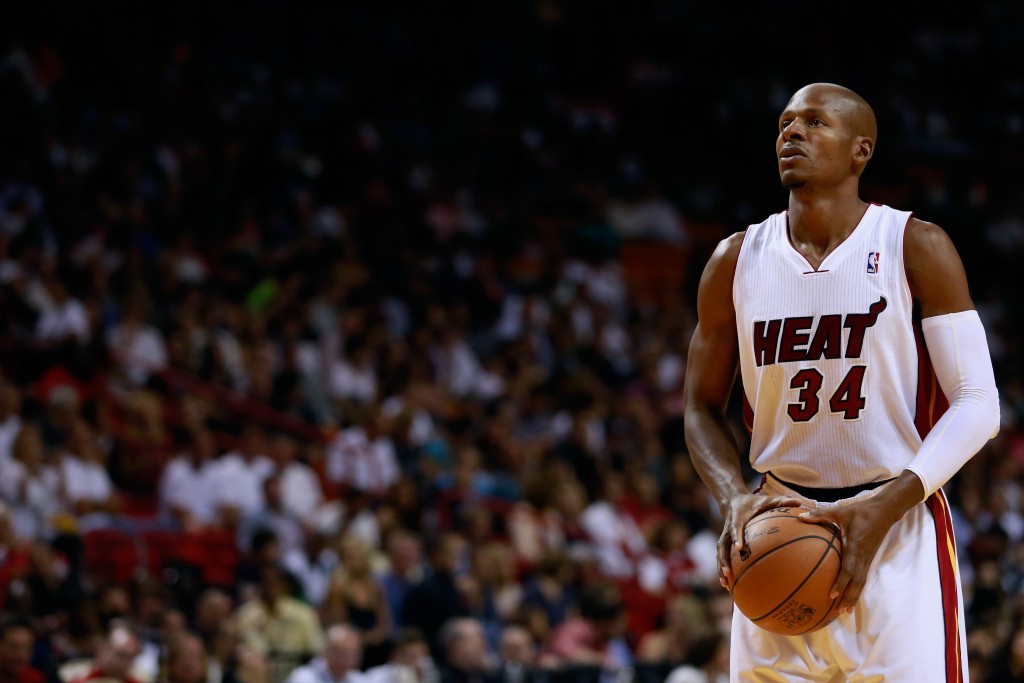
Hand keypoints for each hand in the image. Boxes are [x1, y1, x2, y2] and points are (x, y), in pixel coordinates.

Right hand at [719, 493, 804, 590]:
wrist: (733, 500)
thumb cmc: (754, 502)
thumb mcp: (766, 499)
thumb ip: (782, 501)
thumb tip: (800, 502)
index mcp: (737, 518)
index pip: (735, 528)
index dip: (736, 537)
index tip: (739, 548)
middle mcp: (728, 529)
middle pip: (722, 546)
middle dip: (724, 560)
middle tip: (728, 573)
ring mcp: (724, 537)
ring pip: (720, 554)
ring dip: (721, 568)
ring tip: (725, 583)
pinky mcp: (724, 543)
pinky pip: (722, 557)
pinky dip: (723, 570)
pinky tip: (728, 584)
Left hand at [798, 472, 922, 613]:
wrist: (885, 511)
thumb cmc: (860, 510)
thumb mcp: (840, 511)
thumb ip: (821, 515)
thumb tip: (802, 517)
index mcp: (856, 545)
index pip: (849, 569)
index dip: (841, 582)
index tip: (832, 594)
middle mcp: (863, 555)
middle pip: (857, 582)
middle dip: (848, 597)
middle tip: (839, 611)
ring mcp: (868, 558)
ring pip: (862, 582)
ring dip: (854, 596)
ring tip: (845, 611)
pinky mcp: (870, 558)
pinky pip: (863, 576)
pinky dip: (857, 588)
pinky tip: (851, 596)